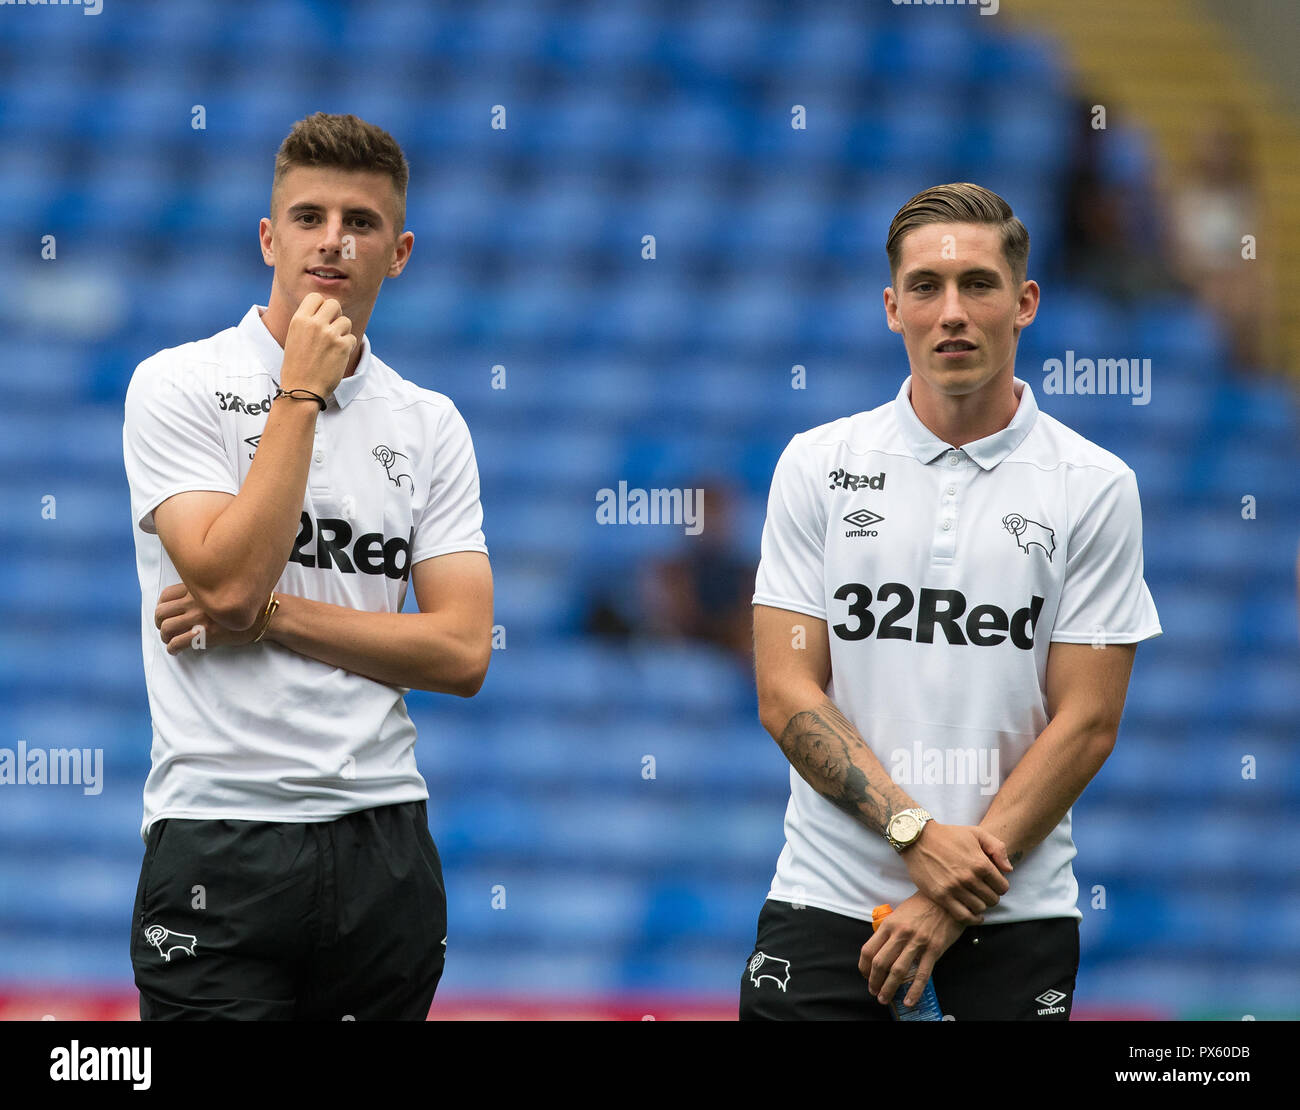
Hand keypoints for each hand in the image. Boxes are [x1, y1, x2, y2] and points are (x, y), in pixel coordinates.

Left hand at [154, 584, 262, 653]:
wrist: (266, 616)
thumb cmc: (249, 604)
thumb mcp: (226, 588)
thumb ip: (207, 592)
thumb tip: (194, 601)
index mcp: (199, 588)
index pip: (166, 594)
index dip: (162, 606)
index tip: (168, 613)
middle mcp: (195, 601)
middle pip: (161, 612)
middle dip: (160, 622)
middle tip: (166, 629)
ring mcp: (199, 617)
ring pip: (166, 628)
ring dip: (165, 637)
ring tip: (171, 640)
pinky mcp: (204, 634)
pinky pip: (177, 643)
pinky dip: (172, 649)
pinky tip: (176, 651)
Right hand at [281, 292, 355, 397]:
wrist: (301, 389)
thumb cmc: (297, 365)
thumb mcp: (294, 336)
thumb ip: (308, 321)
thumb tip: (325, 308)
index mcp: (299, 319)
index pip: (316, 297)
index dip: (322, 305)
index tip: (322, 317)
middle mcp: (315, 324)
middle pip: (334, 304)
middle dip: (336, 315)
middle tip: (332, 329)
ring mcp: (329, 334)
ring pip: (346, 321)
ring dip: (343, 332)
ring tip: (333, 346)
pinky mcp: (342, 346)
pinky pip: (352, 338)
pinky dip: (347, 347)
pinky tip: (337, 357)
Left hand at [858, 892, 963, 1008]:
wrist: (946, 899)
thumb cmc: (922, 905)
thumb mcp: (900, 913)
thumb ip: (890, 930)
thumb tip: (880, 949)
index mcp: (889, 924)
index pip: (868, 949)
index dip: (864, 967)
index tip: (865, 975)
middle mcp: (900, 933)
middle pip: (880, 963)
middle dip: (874, 981)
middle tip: (873, 991)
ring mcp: (917, 942)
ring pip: (898, 971)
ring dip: (888, 988)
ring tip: (885, 998)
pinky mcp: (934, 949)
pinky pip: (922, 974)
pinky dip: (914, 990)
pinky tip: (909, 1000)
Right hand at [901, 822, 1012, 923]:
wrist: (918, 839)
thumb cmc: (948, 835)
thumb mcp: (976, 833)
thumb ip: (997, 848)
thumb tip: (1008, 870)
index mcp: (980, 863)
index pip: (1002, 887)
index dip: (1000, 886)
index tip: (993, 884)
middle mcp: (969, 877)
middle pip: (992, 899)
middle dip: (991, 896)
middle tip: (984, 891)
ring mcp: (954, 888)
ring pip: (979, 908)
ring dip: (980, 905)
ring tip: (976, 899)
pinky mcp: (941, 896)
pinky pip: (963, 916)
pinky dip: (972, 919)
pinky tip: (973, 915)